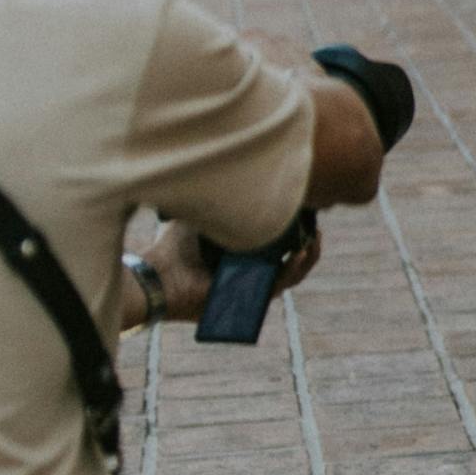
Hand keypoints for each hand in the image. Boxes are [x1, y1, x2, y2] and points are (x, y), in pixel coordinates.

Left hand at [133, 218, 318, 325]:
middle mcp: (248, 271)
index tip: (306, 213)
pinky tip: (302, 253)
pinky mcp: (248, 298)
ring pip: (291, 275)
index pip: (277, 244)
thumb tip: (244, 176)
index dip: (296, 231)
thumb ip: (222, 202)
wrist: (158, 274)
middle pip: (290, 259)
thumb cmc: (173, 247)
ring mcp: (250, 286)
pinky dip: (293, 269)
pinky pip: (278, 285)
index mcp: (240, 254)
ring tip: (315, 241)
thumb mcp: (203, 216)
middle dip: (309, 244)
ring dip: (307, 258)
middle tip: (317, 229)